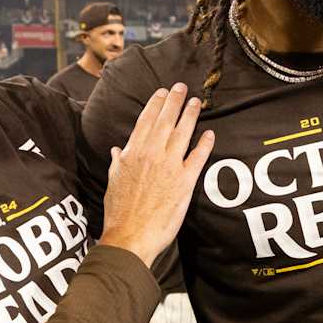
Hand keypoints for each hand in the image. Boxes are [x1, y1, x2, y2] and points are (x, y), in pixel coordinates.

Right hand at [100, 84, 214, 266]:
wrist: (130, 235)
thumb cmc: (119, 212)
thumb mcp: (113, 182)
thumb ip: (118, 163)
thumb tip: (117, 151)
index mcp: (133, 153)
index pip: (146, 121)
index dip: (156, 104)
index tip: (163, 92)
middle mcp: (151, 155)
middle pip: (165, 121)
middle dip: (175, 101)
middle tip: (182, 87)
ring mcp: (169, 166)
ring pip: (182, 133)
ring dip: (191, 115)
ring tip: (197, 103)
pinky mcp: (184, 182)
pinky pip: (197, 157)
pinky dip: (205, 144)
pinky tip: (210, 134)